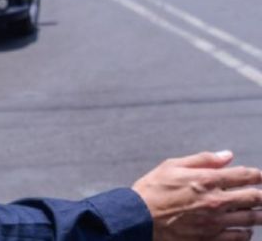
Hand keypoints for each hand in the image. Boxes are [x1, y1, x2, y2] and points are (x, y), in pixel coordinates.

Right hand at [133, 151, 261, 240]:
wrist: (138, 218)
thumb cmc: (152, 190)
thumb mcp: (172, 165)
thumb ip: (202, 159)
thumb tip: (227, 155)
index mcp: (207, 180)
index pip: (245, 175)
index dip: (256, 175)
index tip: (257, 176)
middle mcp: (215, 201)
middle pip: (255, 198)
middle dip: (261, 194)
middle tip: (260, 194)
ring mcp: (215, 222)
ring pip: (252, 219)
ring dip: (258, 214)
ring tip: (258, 211)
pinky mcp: (210, 238)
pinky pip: (239, 237)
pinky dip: (246, 232)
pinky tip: (244, 228)